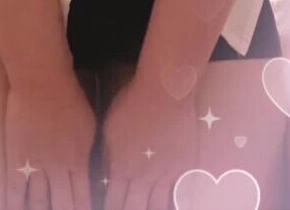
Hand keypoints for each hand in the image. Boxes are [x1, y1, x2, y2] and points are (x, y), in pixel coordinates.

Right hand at [4, 74, 97, 209]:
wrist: (42, 79)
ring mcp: (36, 164)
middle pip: (62, 206)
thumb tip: (87, 171)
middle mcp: (58, 169)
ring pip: (38, 203)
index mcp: (78, 161)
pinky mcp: (16, 156)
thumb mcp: (89, 126)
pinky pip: (15, 189)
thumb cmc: (69, 96)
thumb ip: (87, 153)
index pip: (83, 201)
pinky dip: (15, 205)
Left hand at [101, 72, 199, 209]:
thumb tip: (105, 175)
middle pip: (134, 209)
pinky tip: (173, 207)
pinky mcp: (184, 166)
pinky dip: (175, 203)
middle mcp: (143, 176)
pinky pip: (180, 194)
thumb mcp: (109, 127)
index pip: (112, 201)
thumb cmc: (133, 102)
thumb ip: (107, 155)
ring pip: (157, 207)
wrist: (165, 91)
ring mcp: (166, 173)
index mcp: (122, 167)